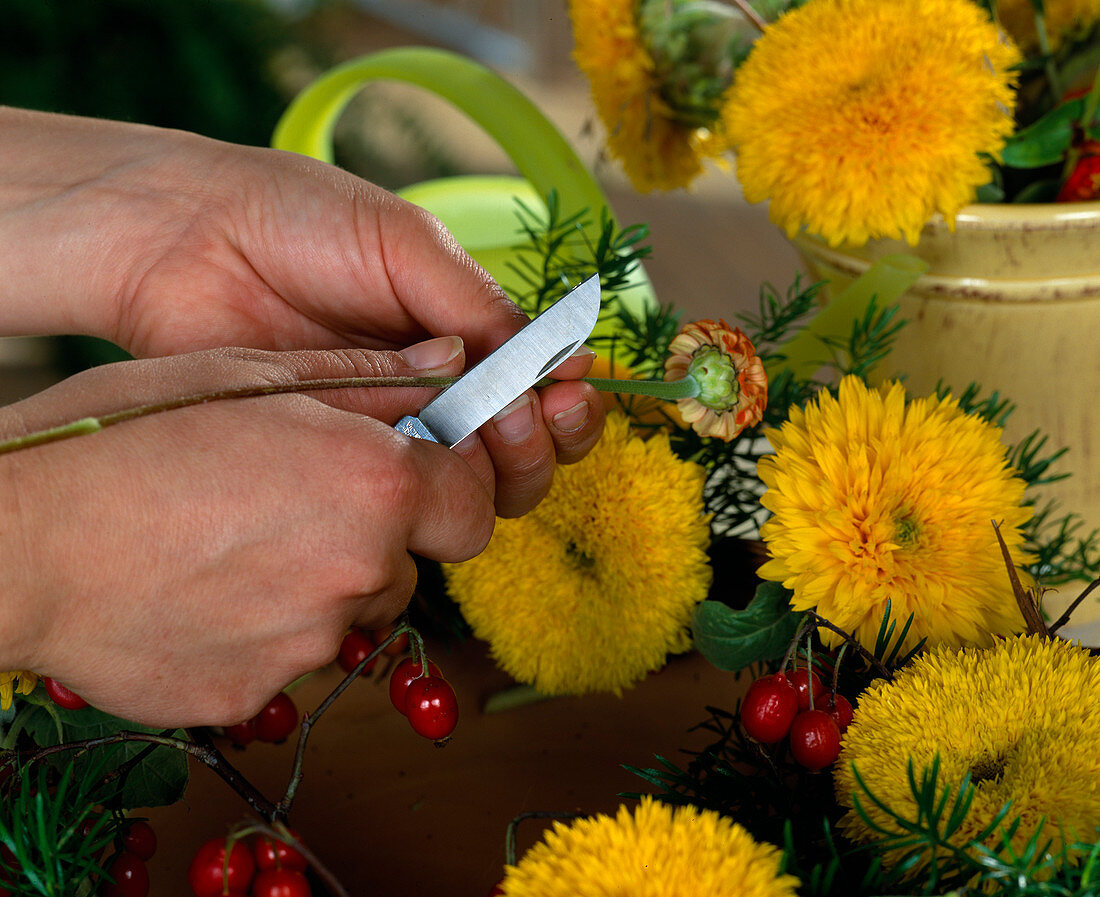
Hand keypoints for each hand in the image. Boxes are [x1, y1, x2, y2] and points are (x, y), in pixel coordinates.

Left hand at [0, 107, 604, 515]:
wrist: (189, 242)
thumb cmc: (302, 222)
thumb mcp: (409, 245)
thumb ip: (481, 306)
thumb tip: (566, 361)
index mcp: (464, 328)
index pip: (540, 383)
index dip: (567, 400)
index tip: (568, 392)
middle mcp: (438, 386)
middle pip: (521, 445)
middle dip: (544, 441)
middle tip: (528, 419)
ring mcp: (391, 426)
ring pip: (473, 480)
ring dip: (505, 469)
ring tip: (491, 435)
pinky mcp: (341, 458)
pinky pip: (404, 488)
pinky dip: (436, 484)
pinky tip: (431, 459)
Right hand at [0, 345, 504, 726]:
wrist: (12, 540)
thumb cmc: (121, 438)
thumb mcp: (247, 376)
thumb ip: (365, 380)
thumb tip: (448, 360)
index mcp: (372, 486)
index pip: (473, 504)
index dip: (446, 488)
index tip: (408, 476)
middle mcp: (357, 571)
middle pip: (406, 560)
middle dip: (373, 535)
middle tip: (294, 501)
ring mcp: (305, 643)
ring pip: (345, 609)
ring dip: (314, 581)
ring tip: (228, 541)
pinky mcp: (251, 692)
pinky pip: (283, 655)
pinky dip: (257, 627)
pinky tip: (194, 588)